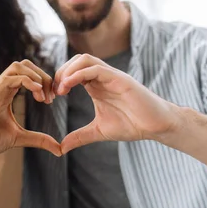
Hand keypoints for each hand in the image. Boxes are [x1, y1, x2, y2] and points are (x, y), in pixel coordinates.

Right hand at [0, 60, 60, 162]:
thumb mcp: (17, 138)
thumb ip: (38, 139)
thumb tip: (59, 148)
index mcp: (6, 91)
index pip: (28, 73)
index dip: (45, 82)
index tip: (53, 99)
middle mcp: (0, 85)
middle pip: (26, 64)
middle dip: (44, 76)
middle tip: (53, 96)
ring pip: (19, 66)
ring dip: (37, 78)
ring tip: (45, 97)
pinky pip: (11, 78)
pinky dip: (28, 82)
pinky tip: (38, 95)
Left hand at [54, 54, 181, 153]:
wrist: (156, 126)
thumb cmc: (132, 125)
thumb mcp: (99, 131)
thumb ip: (79, 137)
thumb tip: (61, 148)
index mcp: (95, 85)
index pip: (72, 71)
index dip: (58, 80)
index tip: (50, 97)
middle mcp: (102, 77)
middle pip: (75, 60)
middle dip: (60, 72)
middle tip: (52, 92)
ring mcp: (111, 75)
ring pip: (84, 59)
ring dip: (68, 70)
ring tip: (60, 89)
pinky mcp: (120, 78)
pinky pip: (96, 68)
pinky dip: (79, 74)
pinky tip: (69, 87)